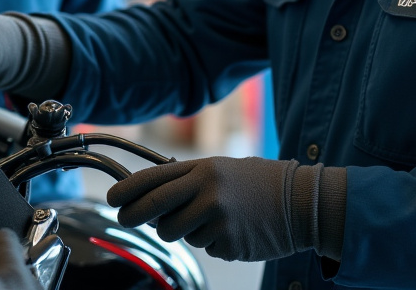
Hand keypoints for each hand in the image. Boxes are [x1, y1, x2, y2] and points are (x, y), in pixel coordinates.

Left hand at [107, 156, 343, 262]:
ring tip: (213, 217)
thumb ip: (187, 179)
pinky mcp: (227, 244)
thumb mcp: (221, 168)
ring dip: (185, 230)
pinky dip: (213, 241)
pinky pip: (204, 247)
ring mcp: (217, 220)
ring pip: (177, 234)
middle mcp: (207, 192)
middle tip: (127, 218)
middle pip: (155, 211)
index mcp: (203, 169)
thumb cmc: (258, 182)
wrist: (302, 201)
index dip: (127, 190)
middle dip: (134, 216)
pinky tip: (233, 228)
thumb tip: (151, 197)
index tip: (113, 198)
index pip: (153, 179)